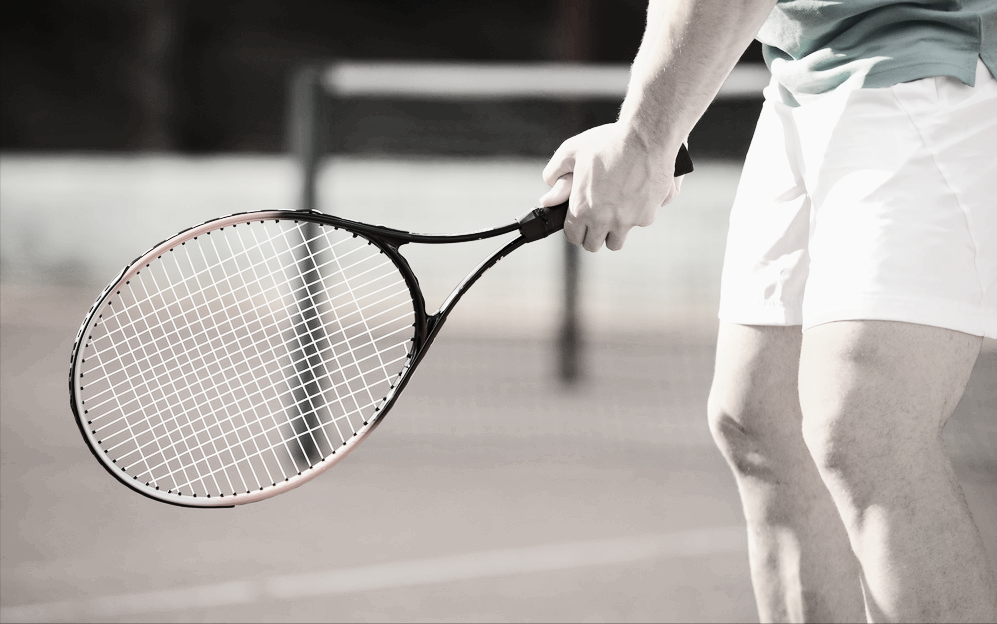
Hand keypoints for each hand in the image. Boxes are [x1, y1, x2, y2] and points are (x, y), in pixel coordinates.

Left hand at [539, 123, 683, 251]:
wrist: (647, 136)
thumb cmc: (608, 142)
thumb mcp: (572, 150)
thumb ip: (555, 172)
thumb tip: (549, 192)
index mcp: (582, 208)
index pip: (573, 237)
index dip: (575, 229)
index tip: (579, 222)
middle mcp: (603, 220)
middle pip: (593, 245)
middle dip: (593, 234)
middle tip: (596, 219)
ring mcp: (627, 221)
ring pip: (616, 242)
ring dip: (614, 231)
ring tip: (615, 213)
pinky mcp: (647, 216)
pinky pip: (640, 223)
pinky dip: (638, 214)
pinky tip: (637, 196)